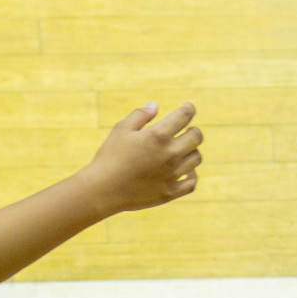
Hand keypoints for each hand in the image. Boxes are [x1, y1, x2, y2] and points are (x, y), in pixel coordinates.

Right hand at [75, 103, 202, 214]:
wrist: (100, 191)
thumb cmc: (109, 157)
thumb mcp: (121, 130)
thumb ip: (140, 115)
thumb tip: (155, 105)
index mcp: (158, 136)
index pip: (185, 116)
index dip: (189, 109)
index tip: (188, 108)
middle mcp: (169, 154)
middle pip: (196, 137)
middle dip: (193, 130)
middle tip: (186, 131)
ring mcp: (171, 174)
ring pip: (196, 158)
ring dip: (191, 151)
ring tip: (182, 150)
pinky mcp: (169, 192)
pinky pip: (192, 183)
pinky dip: (192, 176)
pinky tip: (186, 171)